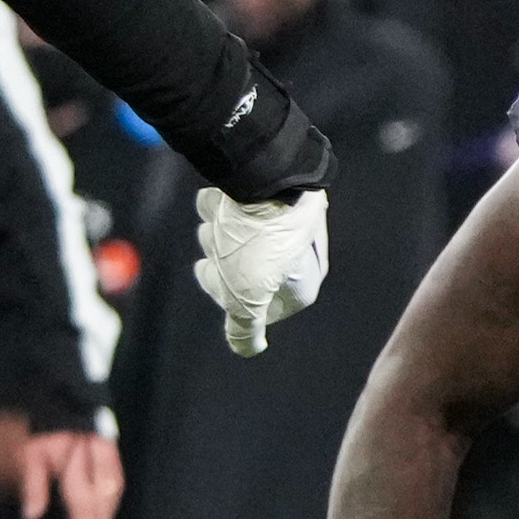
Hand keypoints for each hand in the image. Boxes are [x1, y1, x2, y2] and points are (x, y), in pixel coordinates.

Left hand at [15, 425, 123, 518]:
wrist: (50, 384)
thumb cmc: (36, 417)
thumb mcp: (27, 449)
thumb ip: (32, 483)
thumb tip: (31, 516)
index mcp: (75, 453)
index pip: (82, 497)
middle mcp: (95, 449)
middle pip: (104, 494)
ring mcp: (103, 442)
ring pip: (113, 483)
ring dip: (110, 509)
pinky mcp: (106, 437)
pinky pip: (114, 470)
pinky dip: (112, 491)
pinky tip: (108, 503)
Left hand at [193, 185, 328, 355]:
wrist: (263, 170)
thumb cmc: (258, 239)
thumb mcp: (245, 295)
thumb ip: (245, 329)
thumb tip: (250, 349)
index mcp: (304, 280)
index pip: (263, 307)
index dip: (234, 298)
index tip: (222, 286)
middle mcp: (300, 253)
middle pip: (246, 273)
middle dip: (223, 262)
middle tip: (214, 252)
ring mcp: (286, 220)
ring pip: (236, 238)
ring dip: (217, 232)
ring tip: (217, 221)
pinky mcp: (270, 193)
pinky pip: (236, 207)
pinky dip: (220, 205)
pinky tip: (220, 199)